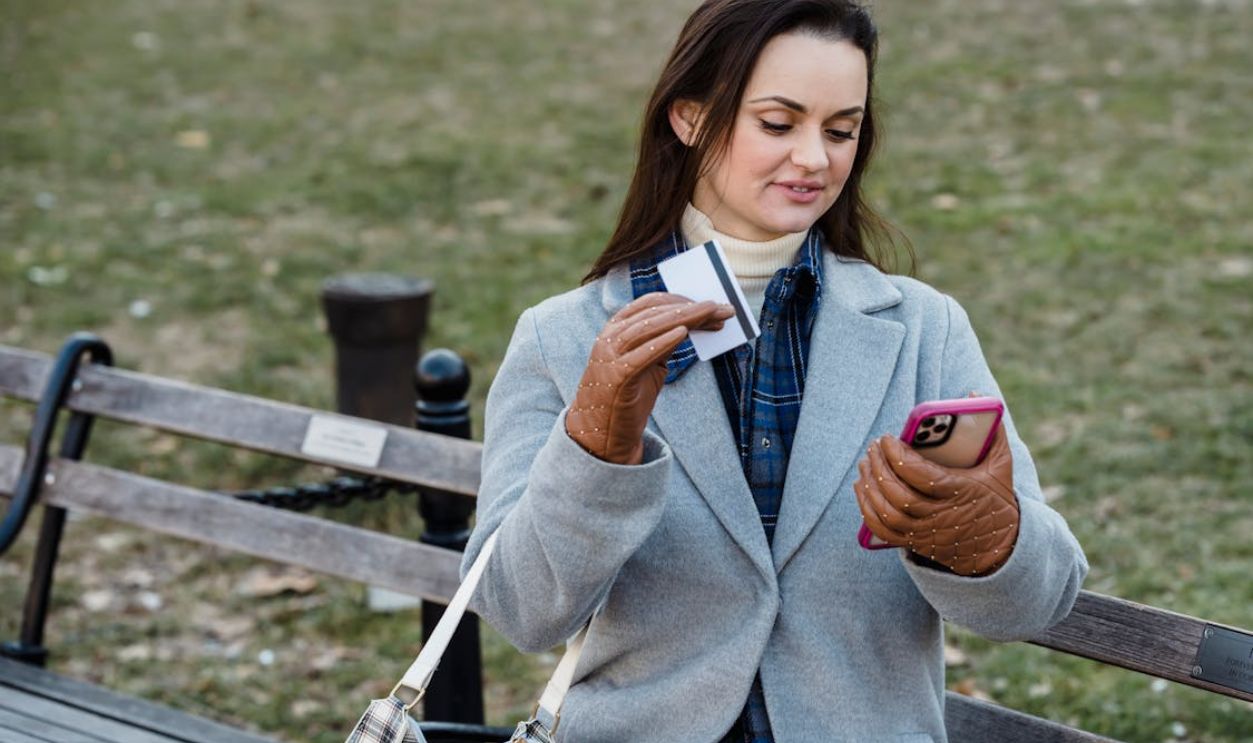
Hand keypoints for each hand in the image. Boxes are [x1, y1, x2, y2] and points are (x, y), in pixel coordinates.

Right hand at [566, 293, 733, 464]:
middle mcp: (611, 337)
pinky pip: (640, 356)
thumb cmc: (627, 395)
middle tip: (723, 308)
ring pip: (648, 327)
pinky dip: (662, 342)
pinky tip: (683, 333)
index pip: (651, 303)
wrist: (601, 433)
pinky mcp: (616, 378)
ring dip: (683, 318)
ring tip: (709, 314)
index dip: (683, 300)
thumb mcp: (649, 363)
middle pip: (654, 312)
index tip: (713, 306)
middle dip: (691, 308)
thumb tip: (692, 325)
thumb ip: (663, 343)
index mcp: (617, 328)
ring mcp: (611, 356)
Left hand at [854, 423, 1019, 575]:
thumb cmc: (996, 499)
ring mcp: (925, 531)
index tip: (887, 438)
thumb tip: (973, 394)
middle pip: (899, 494)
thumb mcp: (1001, 465)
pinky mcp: (914, 542)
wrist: (998, 547)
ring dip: (870, 486)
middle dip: (880, 468)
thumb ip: (992, 429)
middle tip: (873, 447)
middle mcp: (941, 515)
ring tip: (865, 463)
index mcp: (960, 491)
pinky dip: (866, 508)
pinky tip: (862, 487)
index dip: (898, 456)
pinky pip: (882, 530)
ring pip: (887, 512)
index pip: (921, 475)